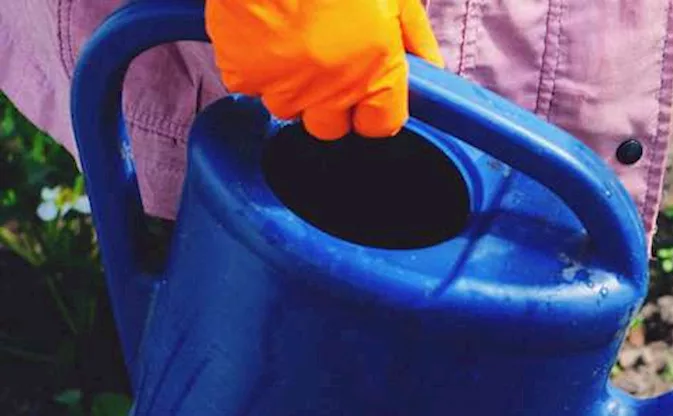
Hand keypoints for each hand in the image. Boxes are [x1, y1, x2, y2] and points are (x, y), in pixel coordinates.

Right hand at [206, 0, 442, 140]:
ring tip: (290, 36)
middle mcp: (332, 90)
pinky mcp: (241, 74)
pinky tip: (260, 30)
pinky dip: (252, 64)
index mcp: (374, 74)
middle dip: (329, 102)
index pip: (378, 126)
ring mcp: (283, 87)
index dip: (371, 109)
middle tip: (324, 58)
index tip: (366, 90)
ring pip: (287, 106)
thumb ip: (415, 37)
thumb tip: (430, 68)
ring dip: (290, 83)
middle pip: (330, 126)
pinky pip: (248, 83)